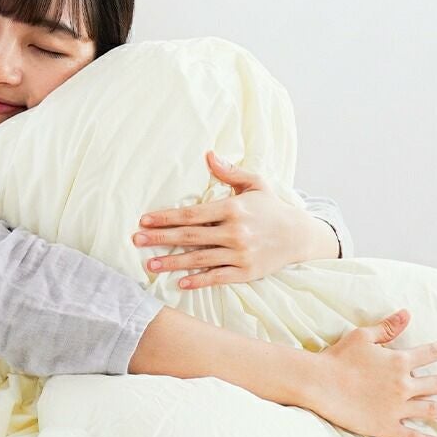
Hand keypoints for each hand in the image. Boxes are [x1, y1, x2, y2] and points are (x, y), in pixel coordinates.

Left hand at [133, 150, 306, 288]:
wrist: (300, 236)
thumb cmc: (272, 208)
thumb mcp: (255, 184)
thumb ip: (230, 172)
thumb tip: (208, 155)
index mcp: (234, 208)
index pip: (192, 214)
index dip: (166, 217)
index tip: (144, 220)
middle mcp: (235, 232)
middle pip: (190, 236)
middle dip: (160, 238)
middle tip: (136, 241)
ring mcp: (240, 254)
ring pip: (199, 259)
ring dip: (172, 262)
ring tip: (150, 264)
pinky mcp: (246, 272)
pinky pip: (217, 277)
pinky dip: (198, 280)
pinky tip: (180, 282)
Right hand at [300, 309, 436, 436]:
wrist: (320, 383)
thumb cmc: (339, 358)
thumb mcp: (362, 336)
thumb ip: (387, 327)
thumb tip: (407, 314)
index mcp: (399, 361)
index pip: (428, 353)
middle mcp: (403, 385)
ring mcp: (397, 408)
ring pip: (431, 410)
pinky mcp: (386, 426)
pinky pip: (411, 435)